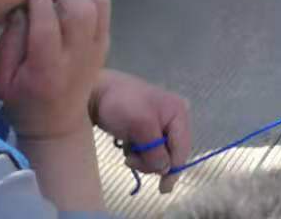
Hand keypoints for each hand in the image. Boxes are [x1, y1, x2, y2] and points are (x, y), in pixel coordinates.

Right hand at [0, 0, 110, 139]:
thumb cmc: (20, 101)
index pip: (48, 26)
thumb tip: (21, 7)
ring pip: (98, 3)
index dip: (38, 1)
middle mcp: (77, 56)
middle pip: (81, 10)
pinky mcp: (105, 41)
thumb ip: (8, 43)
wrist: (56, 123)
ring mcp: (96, 47)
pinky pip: (105, 6)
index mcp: (46, 69)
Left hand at [90, 70, 190, 193]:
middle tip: (131, 161)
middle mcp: (174, 118)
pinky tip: (129, 146)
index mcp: (179, 113)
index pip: (181, 147)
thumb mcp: (140, 127)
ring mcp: (162, 123)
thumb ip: (155, 149)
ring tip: (128, 152)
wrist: (98, 91)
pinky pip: (150, 149)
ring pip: (160, 153)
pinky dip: (139, 153)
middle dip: (153, 161)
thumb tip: (165, 169)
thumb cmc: (122, 104)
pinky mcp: (149, 128)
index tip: (164, 188)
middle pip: (172, 152)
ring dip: (143, 159)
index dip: (174, 168)